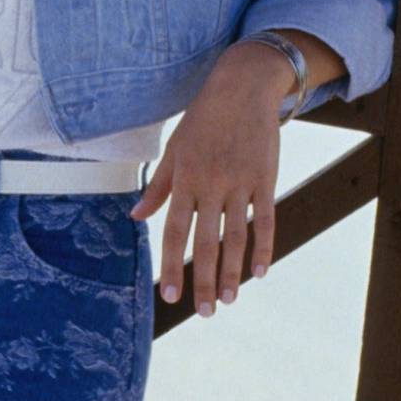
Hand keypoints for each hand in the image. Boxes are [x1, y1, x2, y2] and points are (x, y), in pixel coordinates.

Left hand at [128, 41, 291, 314]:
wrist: (243, 87)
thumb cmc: (203, 119)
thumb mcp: (173, 149)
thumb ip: (157, 187)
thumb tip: (135, 216)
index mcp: (184, 179)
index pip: (174, 232)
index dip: (172, 265)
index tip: (169, 296)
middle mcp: (211, 184)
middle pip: (206, 242)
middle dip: (205, 280)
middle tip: (205, 313)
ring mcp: (241, 182)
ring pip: (236, 237)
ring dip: (233, 272)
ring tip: (229, 301)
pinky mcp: (265, 178)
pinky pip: (265, 219)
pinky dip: (264, 247)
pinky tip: (260, 273)